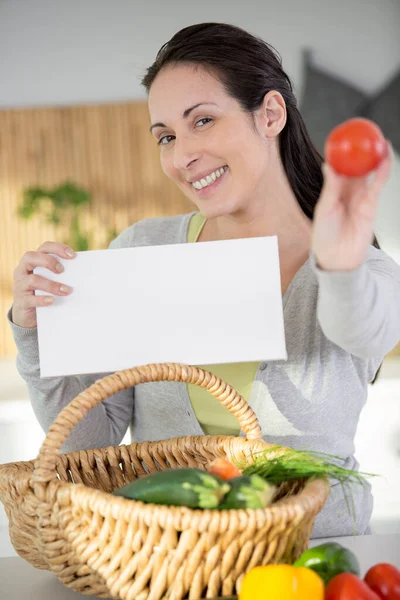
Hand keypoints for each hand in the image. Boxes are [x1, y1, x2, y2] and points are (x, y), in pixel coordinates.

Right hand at [12, 242, 74, 327]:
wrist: (28, 316)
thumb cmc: (44, 293)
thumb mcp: (51, 281)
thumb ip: (61, 275)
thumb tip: (84, 275)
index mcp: (33, 262)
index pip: (44, 248)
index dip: (57, 248)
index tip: (72, 255)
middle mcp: (23, 271)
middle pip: (30, 257)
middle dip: (48, 262)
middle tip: (62, 270)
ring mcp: (20, 286)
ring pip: (33, 280)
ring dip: (51, 285)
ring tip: (66, 290)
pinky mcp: (21, 301)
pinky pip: (30, 299)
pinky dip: (42, 299)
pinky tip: (52, 301)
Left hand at [311, 142, 391, 270]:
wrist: (338, 259)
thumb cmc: (325, 237)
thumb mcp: (324, 210)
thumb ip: (330, 188)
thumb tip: (329, 165)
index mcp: (332, 191)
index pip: (338, 168)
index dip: (341, 153)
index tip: (343, 137)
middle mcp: (348, 192)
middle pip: (356, 166)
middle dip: (361, 151)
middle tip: (364, 133)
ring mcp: (360, 197)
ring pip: (370, 173)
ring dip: (375, 157)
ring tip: (378, 140)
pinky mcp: (371, 205)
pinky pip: (378, 185)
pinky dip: (382, 171)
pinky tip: (385, 158)